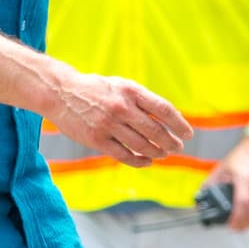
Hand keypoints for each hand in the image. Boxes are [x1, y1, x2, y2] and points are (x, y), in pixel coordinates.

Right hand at [48, 69, 190, 166]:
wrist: (61, 93)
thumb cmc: (96, 90)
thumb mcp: (120, 86)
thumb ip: (141, 100)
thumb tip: (169, 118)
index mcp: (130, 91)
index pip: (163, 110)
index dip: (179, 124)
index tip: (187, 133)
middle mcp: (121, 107)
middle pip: (155, 131)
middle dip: (171, 142)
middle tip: (178, 147)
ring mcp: (108, 125)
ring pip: (141, 145)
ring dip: (157, 152)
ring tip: (164, 154)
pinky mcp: (97, 140)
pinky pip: (124, 155)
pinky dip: (139, 160)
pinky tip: (147, 161)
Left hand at [216, 137, 248, 230]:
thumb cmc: (245, 155)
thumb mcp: (224, 166)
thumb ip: (212, 182)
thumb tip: (202, 196)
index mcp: (245, 178)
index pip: (242, 204)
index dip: (237, 218)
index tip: (231, 226)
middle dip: (244, 223)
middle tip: (237, 227)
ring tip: (246, 224)